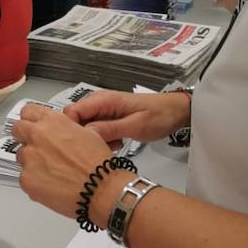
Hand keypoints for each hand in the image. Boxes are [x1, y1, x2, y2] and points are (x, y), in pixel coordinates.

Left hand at [12, 103, 120, 220]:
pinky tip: (51, 185)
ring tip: (52, 171)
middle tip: (38, 148)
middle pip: (17, 130)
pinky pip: (24, 178)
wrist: (100, 188)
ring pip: (21, 156)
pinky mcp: (26, 179)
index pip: (28, 111)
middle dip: (25, 137)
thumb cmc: (98, 164)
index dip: (31, 119)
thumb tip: (62, 132)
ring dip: (31, 161)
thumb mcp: (88, 133)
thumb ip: (67, 128)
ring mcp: (29, 158)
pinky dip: (35, 181)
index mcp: (52, 122)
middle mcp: (37, 136)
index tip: (33, 125)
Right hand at [62, 88, 190, 147]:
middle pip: (76, 120)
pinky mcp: (109, 118)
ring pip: (86, 127)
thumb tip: (84, 135)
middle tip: (101, 147)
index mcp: (103, 100)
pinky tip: (117, 143)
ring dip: (95, 140)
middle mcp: (99, 102)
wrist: (177, 112)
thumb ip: (109, 129)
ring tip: (114, 145)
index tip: (81, 145)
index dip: (71, 129)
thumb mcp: (135, 126)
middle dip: (83, 137)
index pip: (71, 112)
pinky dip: (103, 139)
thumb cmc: (159, 116)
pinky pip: (96, 130)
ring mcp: (104, 110)